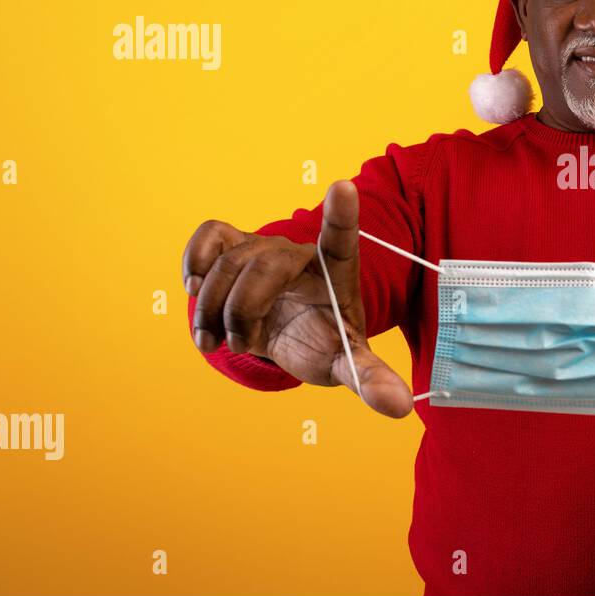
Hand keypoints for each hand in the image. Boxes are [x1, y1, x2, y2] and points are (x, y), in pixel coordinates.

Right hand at [181, 180, 413, 417]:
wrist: (289, 332)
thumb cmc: (324, 342)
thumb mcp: (346, 361)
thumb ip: (369, 378)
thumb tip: (400, 407)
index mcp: (337, 272)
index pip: (342, 238)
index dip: (341, 215)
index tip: (344, 188)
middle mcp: (301, 253)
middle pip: (264, 266)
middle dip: (243, 311)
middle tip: (241, 344)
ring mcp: (265, 246)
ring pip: (228, 263)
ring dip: (212, 309)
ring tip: (214, 340)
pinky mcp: (234, 245)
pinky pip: (209, 237)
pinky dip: (194, 263)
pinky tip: (195, 290)